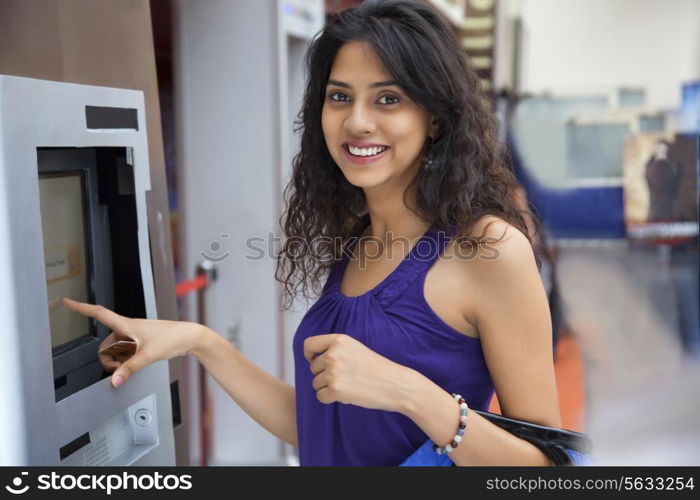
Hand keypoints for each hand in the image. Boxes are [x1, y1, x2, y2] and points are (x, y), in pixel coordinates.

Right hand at [62, 297, 205, 387]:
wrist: (189, 337)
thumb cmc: (172, 338)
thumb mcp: (148, 355)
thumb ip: (130, 369)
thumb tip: (115, 380)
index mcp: (126, 325)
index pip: (99, 313)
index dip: (81, 308)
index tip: (67, 302)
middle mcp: (128, 328)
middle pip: (105, 344)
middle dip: (110, 358)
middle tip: (123, 366)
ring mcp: (134, 336)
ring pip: (115, 351)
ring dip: (120, 360)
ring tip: (135, 362)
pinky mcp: (140, 342)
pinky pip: (125, 353)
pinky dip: (127, 360)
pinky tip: (139, 361)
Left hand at [303, 333, 412, 411]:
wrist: (394, 384)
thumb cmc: (377, 368)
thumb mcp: (355, 348)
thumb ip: (335, 349)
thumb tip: (313, 359)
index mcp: (339, 340)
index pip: (309, 344)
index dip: (309, 354)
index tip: (314, 361)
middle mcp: (333, 354)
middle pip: (313, 367)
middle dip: (324, 374)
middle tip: (343, 377)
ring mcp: (333, 372)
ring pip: (316, 383)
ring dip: (328, 387)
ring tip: (347, 385)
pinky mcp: (335, 389)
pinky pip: (320, 396)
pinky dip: (330, 398)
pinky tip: (346, 395)